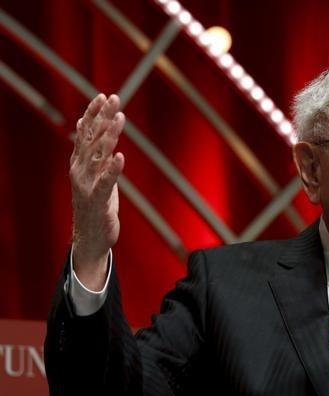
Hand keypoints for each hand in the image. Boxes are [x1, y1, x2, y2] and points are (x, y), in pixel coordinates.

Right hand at [70, 94, 125, 290]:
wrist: (90, 238)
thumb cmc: (95, 205)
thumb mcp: (94, 174)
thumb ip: (93, 152)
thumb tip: (90, 126)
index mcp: (79, 163)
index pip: (85, 133)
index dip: (93, 114)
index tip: (103, 96)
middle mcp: (80, 171)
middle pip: (92, 139)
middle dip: (103, 117)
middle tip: (114, 98)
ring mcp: (86, 185)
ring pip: (98, 156)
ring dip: (109, 136)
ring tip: (119, 118)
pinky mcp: (97, 201)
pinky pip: (105, 182)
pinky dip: (113, 169)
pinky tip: (121, 157)